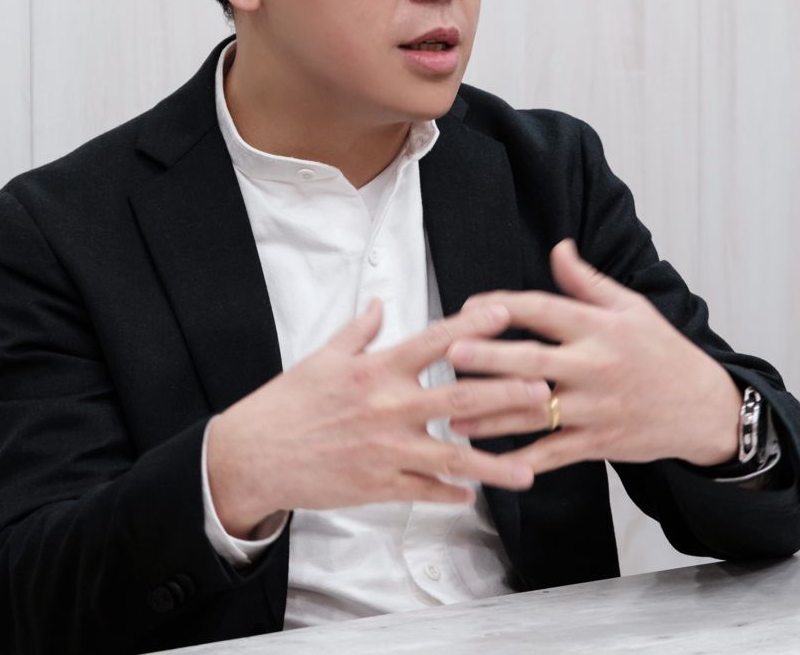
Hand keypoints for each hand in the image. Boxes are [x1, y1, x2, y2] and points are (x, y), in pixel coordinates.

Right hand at [206, 298, 547, 537]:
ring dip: (494, 462)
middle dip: (505, 395)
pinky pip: (426, 491)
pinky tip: (477, 495)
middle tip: (545, 391)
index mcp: (375, 370)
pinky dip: (453, 494)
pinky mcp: (379, 485)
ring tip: (529, 468)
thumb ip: (360, 331)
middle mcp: (387, 407)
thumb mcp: (322, 358)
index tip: (506, 314)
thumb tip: (383, 303)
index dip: (472, 326)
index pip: (433, 342)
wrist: (254, 455)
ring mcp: (386, 450)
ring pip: (452, 457)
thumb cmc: (287, 404)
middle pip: (458, 398)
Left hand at [445, 239, 741, 473]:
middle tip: (451, 355)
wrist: (704, 407)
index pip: (544, 309)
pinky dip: (524, 461)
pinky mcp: (600, 442)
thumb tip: (558, 247)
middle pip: (533, 361)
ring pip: (536, 412)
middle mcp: (595, 365)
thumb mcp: (632, 308)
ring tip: (453, 417)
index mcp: (600, 327)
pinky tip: (492, 464)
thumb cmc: (663, 352)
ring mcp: (597, 407)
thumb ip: (587, 281)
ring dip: (491, 416)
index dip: (504, 305)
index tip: (469, 306)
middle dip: (490, 358)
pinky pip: (555, 453)